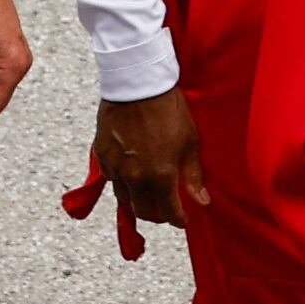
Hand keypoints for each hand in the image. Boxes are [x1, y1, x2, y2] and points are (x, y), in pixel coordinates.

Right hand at [90, 85, 204, 226]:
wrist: (138, 83)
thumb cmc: (168, 110)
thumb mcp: (189, 142)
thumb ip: (193, 175)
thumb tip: (202, 200)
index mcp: (160, 176)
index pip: (169, 212)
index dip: (178, 220)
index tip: (183, 219)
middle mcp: (135, 177)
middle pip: (143, 211)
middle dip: (157, 215)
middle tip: (165, 209)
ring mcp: (116, 167)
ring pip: (124, 198)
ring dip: (137, 200)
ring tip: (147, 193)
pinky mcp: (102, 154)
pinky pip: (111, 179)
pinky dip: (121, 182)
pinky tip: (130, 174)